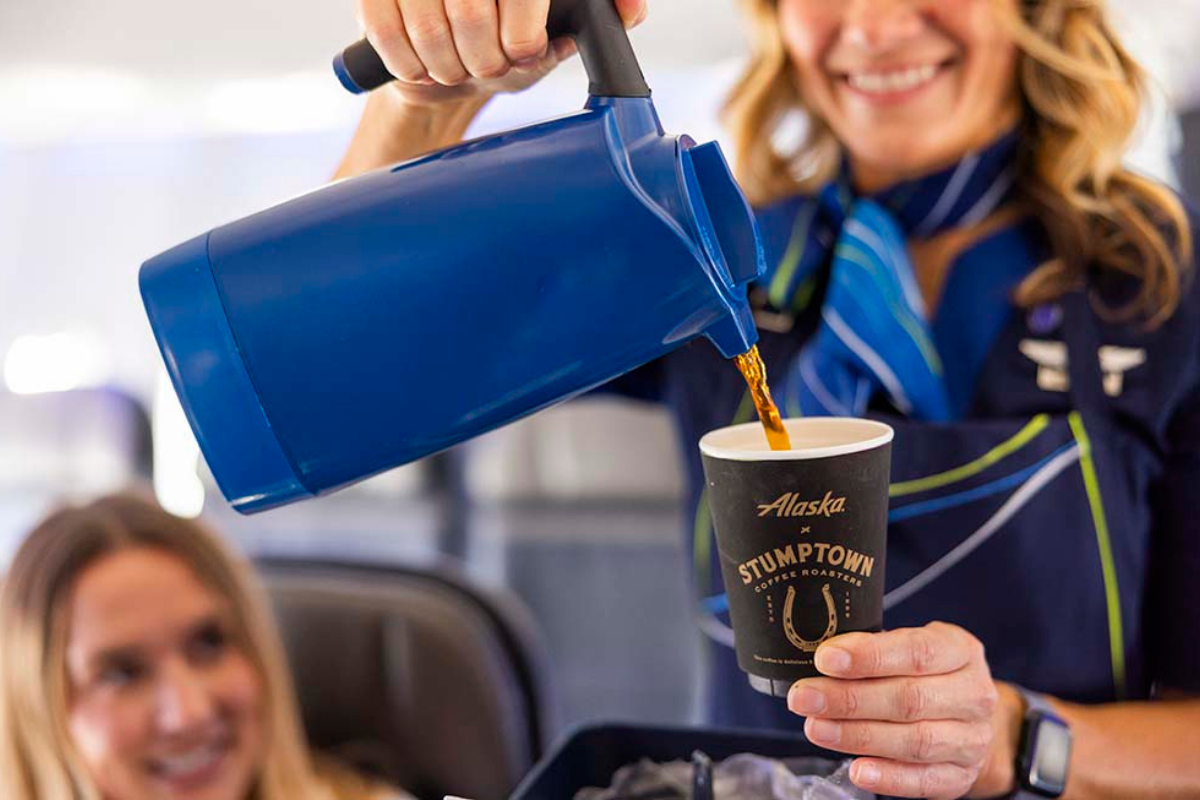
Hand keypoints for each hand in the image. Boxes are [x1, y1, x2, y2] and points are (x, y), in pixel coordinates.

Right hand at [356, 0, 647, 108]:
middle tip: (490, 66)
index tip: (523, 51)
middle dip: (485, 58)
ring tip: (460, 68)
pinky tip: (426, 67)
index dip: (522, 33)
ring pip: (429, 27)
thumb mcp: (558, 33)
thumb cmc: (510, 45)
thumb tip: (630, 12)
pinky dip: (411, 65)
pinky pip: (385, 31)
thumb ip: (601, 17)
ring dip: (449, 67)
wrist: (451, 65)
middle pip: (471, 11)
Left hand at [787, 622, 1022, 798]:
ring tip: (816, 728)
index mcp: (960, 651)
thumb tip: (823, 658)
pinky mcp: (960, 776)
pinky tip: (857, 770)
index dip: (868, 656)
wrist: (968, 717)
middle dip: (849, 699)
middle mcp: (973, 696)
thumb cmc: (925, 673)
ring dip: (858, 736)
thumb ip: (875, 650)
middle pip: (909, 699)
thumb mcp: (909, 646)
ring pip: (914, 741)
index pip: (916, 651)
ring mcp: (971, 740)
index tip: (825, 658)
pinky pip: (923, 780)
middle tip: (804, 697)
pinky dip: (888, 777)